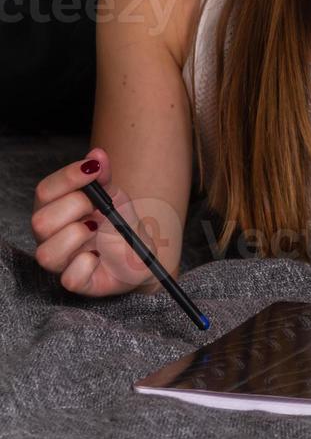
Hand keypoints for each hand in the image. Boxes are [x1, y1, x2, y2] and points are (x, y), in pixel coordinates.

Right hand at [31, 148, 158, 297]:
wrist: (141, 252)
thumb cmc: (118, 222)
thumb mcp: (114, 194)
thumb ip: (103, 175)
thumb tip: (96, 155)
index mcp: (54, 210)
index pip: (45, 191)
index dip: (68, 177)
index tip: (95, 168)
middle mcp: (51, 237)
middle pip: (40, 221)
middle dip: (75, 208)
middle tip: (98, 209)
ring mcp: (62, 262)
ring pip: (46, 253)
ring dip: (78, 237)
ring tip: (97, 231)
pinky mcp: (77, 283)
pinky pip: (69, 279)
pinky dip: (87, 264)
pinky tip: (98, 256)